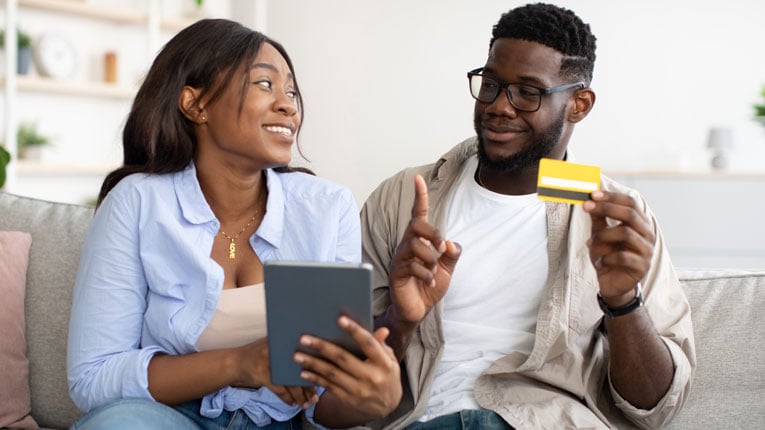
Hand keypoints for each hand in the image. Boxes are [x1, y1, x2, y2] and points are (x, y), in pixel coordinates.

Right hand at [233, 338, 317, 408]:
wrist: (234, 362)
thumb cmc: (259, 353)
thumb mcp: (274, 345)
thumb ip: (290, 346)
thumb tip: (317, 351)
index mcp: (283, 339)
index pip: (304, 351)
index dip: (317, 364)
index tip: (326, 376)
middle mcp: (277, 348)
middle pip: (299, 368)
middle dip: (309, 384)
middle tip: (317, 396)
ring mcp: (269, 362)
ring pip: (291, 381)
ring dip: (300, 395)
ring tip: (307, 404)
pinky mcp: (262, 375)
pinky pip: (279, 389)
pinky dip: (287, 398)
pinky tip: (293, 403)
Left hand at [295, 316, 401, 418]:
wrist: (387, 406)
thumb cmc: (386, 375)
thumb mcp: (390, 359)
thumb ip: (380, 345)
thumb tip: (381, 330)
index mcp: (384, 363)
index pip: (368, 344)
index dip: (354, 331)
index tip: (340, 319)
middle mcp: (371, 377)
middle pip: (343, 358)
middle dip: (322, 347)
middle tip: (304, 338)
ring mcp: (359, 390)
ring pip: (332, 374)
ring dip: (313, 364)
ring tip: (297, 355)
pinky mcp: (348, 399)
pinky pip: (329, 386)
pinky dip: (315, 378)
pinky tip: (304, 371)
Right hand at [388, 174, 460, 324]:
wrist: (417, 310)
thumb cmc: (429, 287)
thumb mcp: (447, 270)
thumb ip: (452, 255)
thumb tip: (450, 243)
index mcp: (419, 241)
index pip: (418, 214)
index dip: (419, 197)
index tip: (417, 178)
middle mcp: (407, 245)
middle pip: (416, 225)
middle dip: (433, 234)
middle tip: (441, 249)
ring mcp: (400, 258)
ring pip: (415, 246)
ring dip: (431, 260)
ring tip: (433, 273)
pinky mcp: (396, 273)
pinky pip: (412, 266)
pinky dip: (427, 275)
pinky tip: (430, 283)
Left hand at [583, 190, 654, 305]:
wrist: (612, 284)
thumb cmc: (608, 257)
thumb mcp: (599, 235)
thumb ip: (598, 219)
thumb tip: (591, 199)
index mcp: (639, 224)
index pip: (631, 203)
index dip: (612, 197)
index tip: (593, 194)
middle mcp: (646, 234)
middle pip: (630, 214)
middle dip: (607, 208)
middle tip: (587, 206)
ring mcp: (647, 251)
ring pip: (626, 233)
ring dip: (603, 236)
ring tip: (591, 244)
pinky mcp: (642, 267)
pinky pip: (622, 257)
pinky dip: (606, 258)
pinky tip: (600, 262)